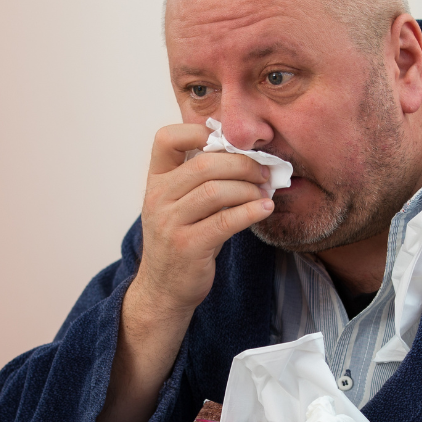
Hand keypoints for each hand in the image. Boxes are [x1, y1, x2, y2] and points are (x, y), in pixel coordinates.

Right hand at [130, 123, 274, 323]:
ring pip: (215, 191)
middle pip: (203, 164)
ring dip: (248, 188)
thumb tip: (248, 158)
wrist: (164, 289)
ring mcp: (170, 223)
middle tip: (264, 171)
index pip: (167, 139)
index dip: (198, 131)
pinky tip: (265, 208)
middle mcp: (158, 198)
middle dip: (241, 164)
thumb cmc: (182, 242)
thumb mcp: (181, 206)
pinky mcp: (188, 246)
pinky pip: (225, 221)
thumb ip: (202, 181)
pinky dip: (250, 211)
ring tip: (266, 192)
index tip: (229, 141)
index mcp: (156, 182)